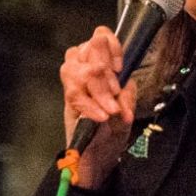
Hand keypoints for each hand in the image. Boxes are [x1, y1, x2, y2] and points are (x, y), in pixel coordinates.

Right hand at [58, 25, 137, 188]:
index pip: (100, 37)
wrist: (98, 158)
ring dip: (96, 89)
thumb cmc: (113, 129)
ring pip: (74, 70)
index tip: (120, 68)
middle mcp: (84, 71)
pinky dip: (89, 105)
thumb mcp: (128, 109)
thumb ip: (127, 94)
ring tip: (109, 108)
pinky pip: (73, 94)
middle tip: (115, 93)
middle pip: (84, 52)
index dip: (110, 47)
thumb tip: (120, 87)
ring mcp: (74, 86)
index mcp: (103, 66)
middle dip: (103, 73)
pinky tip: (101, 116)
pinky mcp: (67, 103)